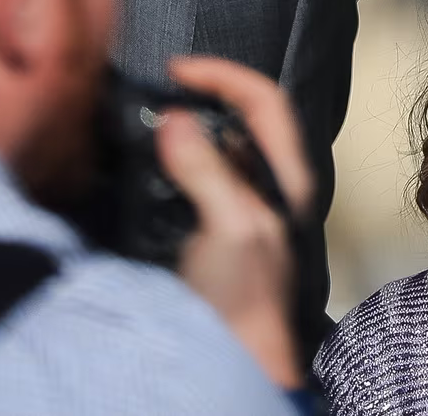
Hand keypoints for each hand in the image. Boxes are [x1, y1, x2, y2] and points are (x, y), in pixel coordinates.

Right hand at [156, 56, 312, 389]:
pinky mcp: (207, 222)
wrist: (233, 356)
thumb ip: (207, 170)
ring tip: (145, 124)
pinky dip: (166, 159)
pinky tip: (144, 165)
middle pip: (235, 115)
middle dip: (197, 94)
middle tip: (156, 91)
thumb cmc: (247, 302)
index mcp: (284, 176)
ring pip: (209, 143)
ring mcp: (234, 203)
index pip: (265, 99)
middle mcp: (262, 182)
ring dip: (179, 127)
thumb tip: (175, 121)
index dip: (224, 75)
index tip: (178, 72)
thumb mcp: (231, 226)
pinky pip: (188, 173)